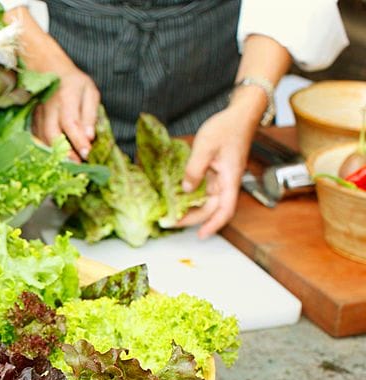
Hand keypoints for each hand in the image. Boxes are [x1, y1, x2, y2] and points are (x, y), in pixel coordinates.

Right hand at [2, 7, 100, 159]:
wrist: (47, 68)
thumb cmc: (73, 82)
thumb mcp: (89, 91)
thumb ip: (90, 114)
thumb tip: (90, 137)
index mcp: (66, 97)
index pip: (71, 122)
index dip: (78, 140)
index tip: (86, 154)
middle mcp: (49, 106)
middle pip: (52, 133)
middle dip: (64, 152)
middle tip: (76, 164)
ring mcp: (37, 113)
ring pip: (42, 138)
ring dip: (54, 153)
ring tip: (67, 164)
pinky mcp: (31, 119)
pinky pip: (35, 137)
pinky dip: (44, 149)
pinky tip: (54, 156)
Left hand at [176, 102, 258, 236]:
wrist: (239, 113)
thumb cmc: (227, 127)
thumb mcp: (206, 146)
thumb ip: (194, 169)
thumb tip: (186, 189)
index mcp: (229, 179)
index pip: (225, 210)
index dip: (214, 225)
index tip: (201, 235)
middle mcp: (227, 182)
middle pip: (212, 208)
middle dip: (193, 218)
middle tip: (171, 222)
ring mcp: (221, 177)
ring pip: (207, 200)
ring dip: (191, 208)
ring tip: (172, 213)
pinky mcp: (215, 172)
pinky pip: (204, 189)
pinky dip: (192, 196)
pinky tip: (178, 198)